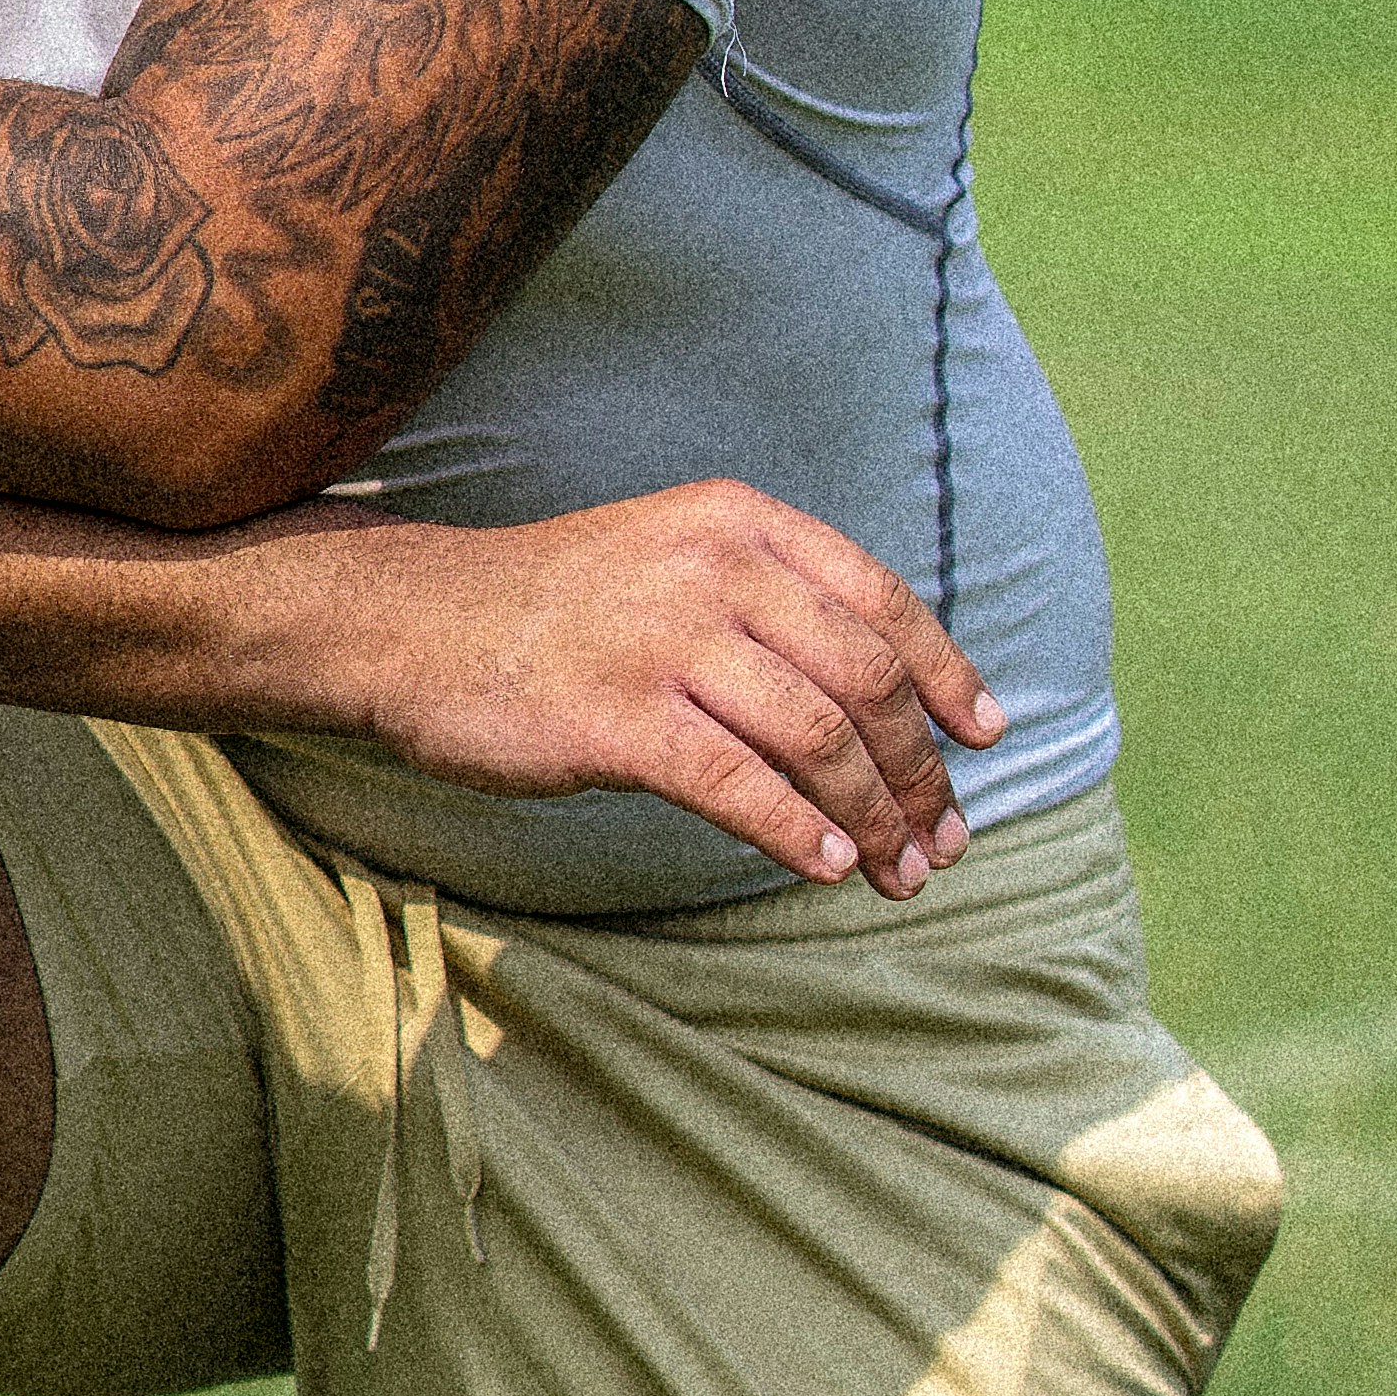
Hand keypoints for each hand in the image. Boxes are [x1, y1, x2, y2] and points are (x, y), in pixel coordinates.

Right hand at [331, 483, 1006, 892]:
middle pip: (864, 679)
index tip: (985, 736)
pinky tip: (827, 866)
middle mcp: (713, 569)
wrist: (411, 622)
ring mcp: (664, 641)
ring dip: (875, 816)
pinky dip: (798, 833)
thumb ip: (765, 599)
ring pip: (817, 737)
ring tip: (899, 872)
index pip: (881, 601)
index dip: (948, 675)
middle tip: (945, 838)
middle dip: (920, 770)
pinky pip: (739, 785)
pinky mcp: (618, 717)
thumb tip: (874, 694)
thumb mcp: (668, 556)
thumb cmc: (549, 606)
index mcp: (738, 524)